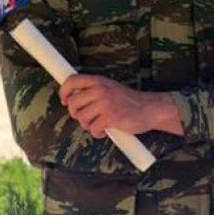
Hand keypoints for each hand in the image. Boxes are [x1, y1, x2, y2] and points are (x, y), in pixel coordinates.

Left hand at [59, 75, 175, 138]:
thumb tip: (72, 98)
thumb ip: (94, 90)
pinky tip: (107, 130)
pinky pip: (93, 129)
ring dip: (88, 125)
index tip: (64, 100)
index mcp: (99, 81)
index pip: (72, 81)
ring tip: (99, 124)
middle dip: (76, 114)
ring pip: (81, 118)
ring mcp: (105, 103)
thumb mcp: (110, 87)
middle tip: (86, 117)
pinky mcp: (110, 117)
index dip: (63, 91)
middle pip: (72, 103)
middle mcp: (100, 90)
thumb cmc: (128, 101)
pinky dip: (98, 133)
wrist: (149, 109)